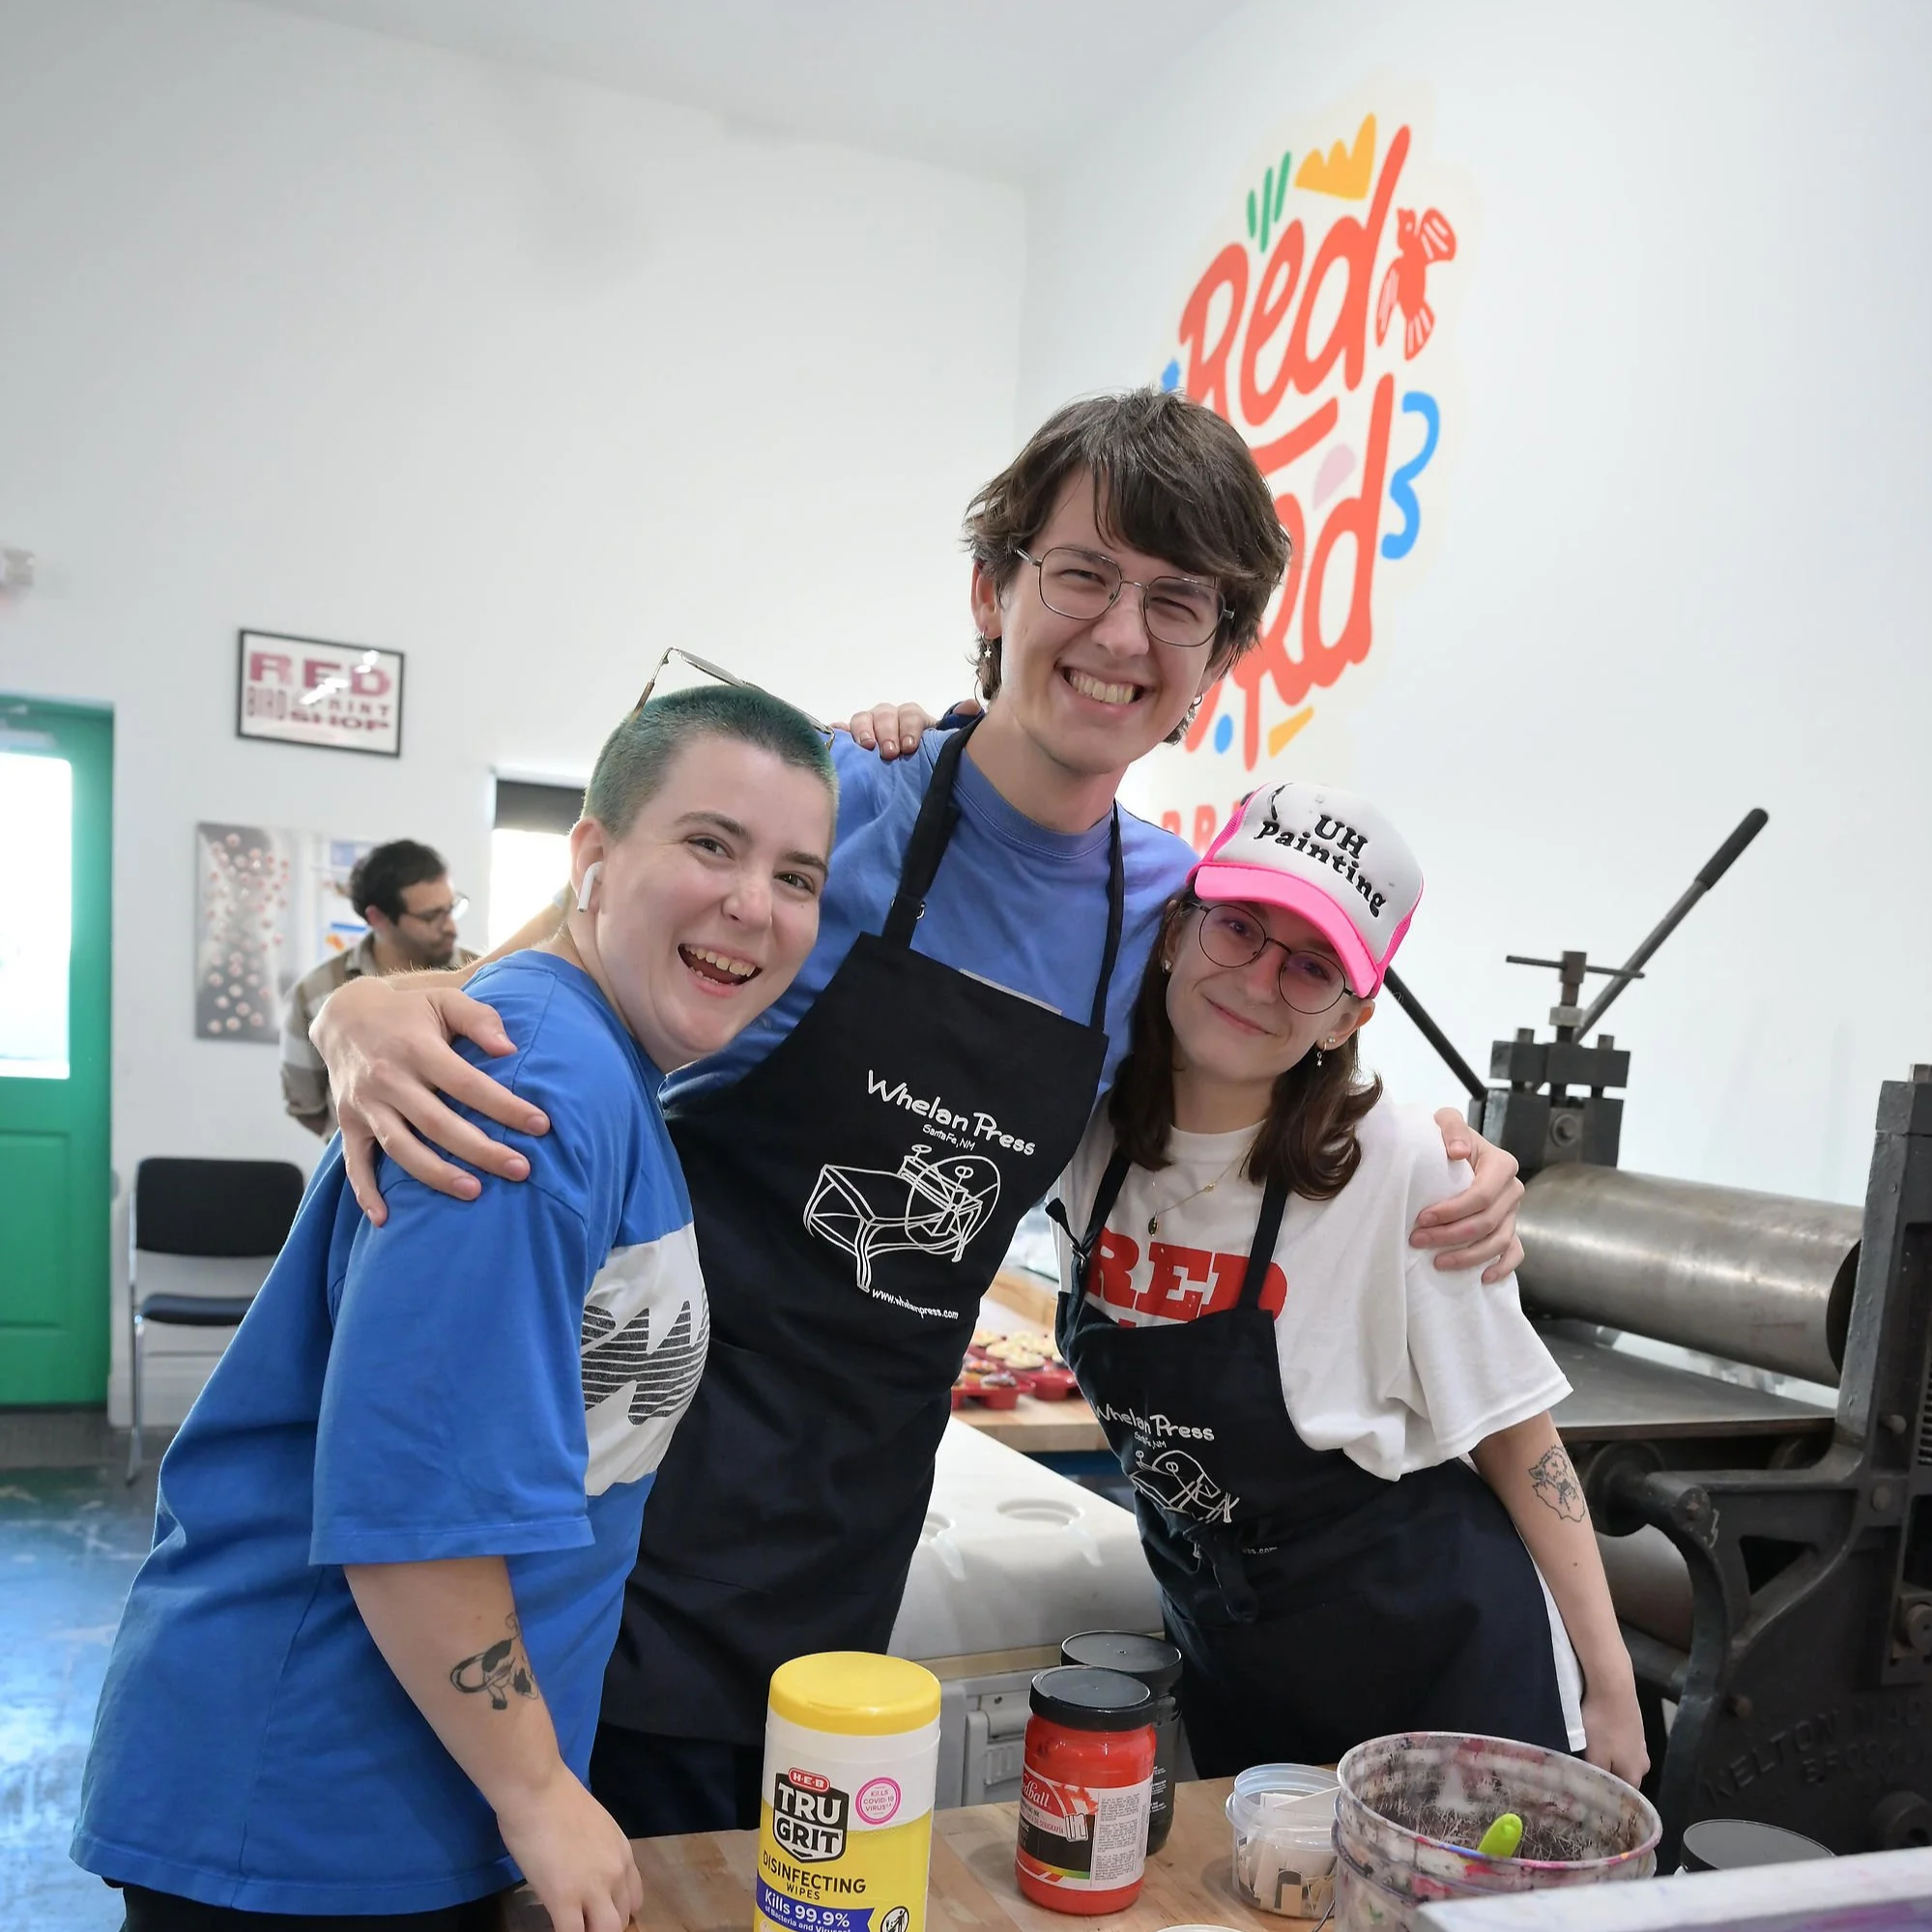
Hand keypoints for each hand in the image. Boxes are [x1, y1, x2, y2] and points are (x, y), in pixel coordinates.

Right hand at [311, 975, 548, 1225]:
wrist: (343, 1015)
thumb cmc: (409, 1010)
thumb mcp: (443, 999)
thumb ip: (479, 1018)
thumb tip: (509, 1048)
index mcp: (416, 1048)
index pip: (467, 1083)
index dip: (504, 1106)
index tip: (541, 1125)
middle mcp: (388, 1079)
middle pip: (438, 1123)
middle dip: (481, 1150)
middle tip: (521, 1170)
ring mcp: (365, 1104)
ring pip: (401, 1147)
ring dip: (436, 1175)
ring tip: (475, 1192)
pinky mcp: (348, 1123)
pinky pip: (354, 1162)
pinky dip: (365, 1192)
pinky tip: (385, 1220)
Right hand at [498, 1767, 643, 1931]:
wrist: (538, 1789)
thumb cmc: (557, 1798)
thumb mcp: (594, 1825)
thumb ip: (597, 1850)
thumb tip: (585, 1867)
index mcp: (623, 1853)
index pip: (634, 1899)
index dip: (617, 1911)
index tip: (599, 1914)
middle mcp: (615, 1872)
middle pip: (621, 1919)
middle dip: (603, 1927)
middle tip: (583, 1923)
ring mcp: (592, 1888)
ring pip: (605, 1931)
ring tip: (573, 1928)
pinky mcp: (564, 1900)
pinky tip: (554, 1928)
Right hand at [840, 697, 980, 759]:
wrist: (907, 771)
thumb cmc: (924, 759)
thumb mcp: (942, 744)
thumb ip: (956, 726)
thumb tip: (972, 708)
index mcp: (911, 718)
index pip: (910, 714)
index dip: (909, 728)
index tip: (909, 747)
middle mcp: (888, 718)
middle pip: (884, 714)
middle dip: (887, 731)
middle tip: (889, 753)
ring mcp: (867, 726)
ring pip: (862, 718)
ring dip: (864, 731)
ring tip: (867, 747)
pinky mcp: (849, 738)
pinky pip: (839, 731)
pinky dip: (836, 732)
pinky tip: (835, 735)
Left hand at [1413, 1110, 1524, 1281]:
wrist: (1452, 1150)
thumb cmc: (1447, 1139)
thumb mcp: (1445, 1122)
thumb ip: (1452, 1128)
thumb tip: (1458, 1152)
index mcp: (1501, 1164)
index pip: (1481, 1196)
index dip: (1452, 1211)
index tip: (1422, 1219)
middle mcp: (1512, 1190)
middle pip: (1487, 1222)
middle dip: (1451, 1236)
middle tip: (1418, 1240)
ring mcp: (1513, 1213)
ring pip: (1498, 1242)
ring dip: (1468, 1257)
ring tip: (1437, 1262)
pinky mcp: (1510, 1229)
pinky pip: (1514, 1253)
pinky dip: (1501, 1268)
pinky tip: (1481, 1278)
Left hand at [1579, 1667, 1649, 1788]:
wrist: (1613, 1685)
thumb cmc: (1602, 1723)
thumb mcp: (1594, 1755)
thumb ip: (1595, 1776)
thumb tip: (1593, 1791)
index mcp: (1635, 1775)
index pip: (1622, 1797)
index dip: (1605, 1797)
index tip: (1589, 1794)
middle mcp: (1643, 1763)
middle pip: (1622, 1777)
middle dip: (1606, 1776)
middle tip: (1585, 1773)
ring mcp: (1641, 1743)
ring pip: (1621, 1759)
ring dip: (1607, 1757)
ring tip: (1588, 1752)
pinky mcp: (1635, 1726)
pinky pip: (1621, 1742)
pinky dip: (1610, 1742)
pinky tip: (1598, 1734)